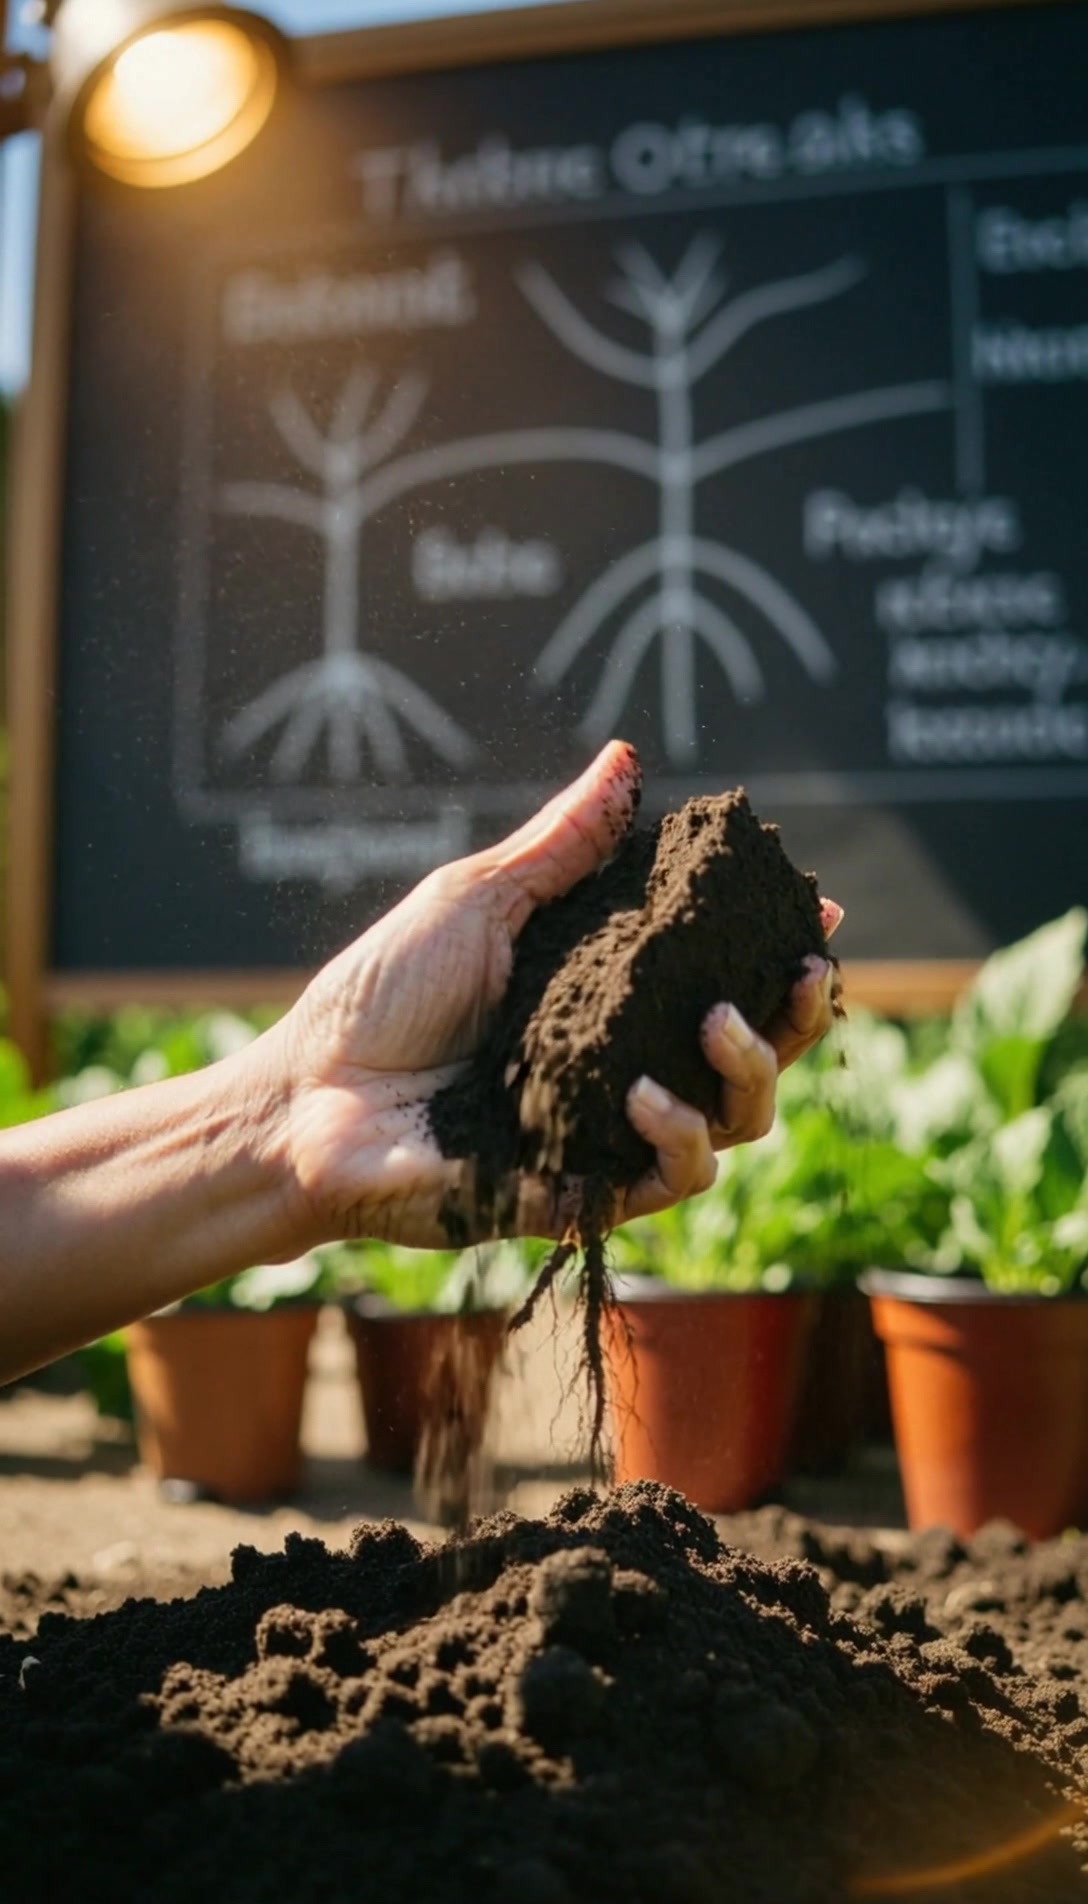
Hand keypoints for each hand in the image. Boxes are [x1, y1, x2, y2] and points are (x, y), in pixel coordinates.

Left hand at [265, 742, 840, 1248]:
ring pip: (731, 1126)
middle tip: (798, 976)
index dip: (777, 953)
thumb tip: (627, 760)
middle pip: (749, 1057)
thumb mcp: (476, 901)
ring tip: (718, 1024)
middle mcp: (620, 1067)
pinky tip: (649, 1098)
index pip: (718, 977)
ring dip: (747, 1076)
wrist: (304, 1094)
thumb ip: (561, 845)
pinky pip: (666, 1183)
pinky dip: (677, 1141)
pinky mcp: (577, 1194)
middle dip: (793, 1020)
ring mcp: (604, 1135)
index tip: (819, 916)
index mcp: (606, 999)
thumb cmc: (378, 995)